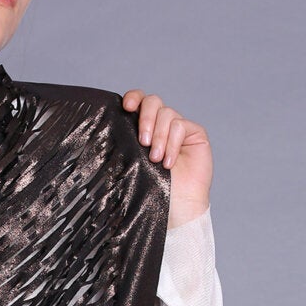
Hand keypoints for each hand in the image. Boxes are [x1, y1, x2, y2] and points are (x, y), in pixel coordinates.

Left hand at [121, 88, 212, 227]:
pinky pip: (181, 126)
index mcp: (143, 127)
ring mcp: (179, 127)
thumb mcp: (132, 163)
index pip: (138, 101)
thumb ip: (126, 142)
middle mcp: (160, 124)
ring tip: (155, 160)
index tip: (127, 107)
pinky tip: (168, 163)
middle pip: (153, 102)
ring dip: (159, 137)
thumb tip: (110, 126)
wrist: (175, 207)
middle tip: (143, 142)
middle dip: (146, 118)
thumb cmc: (151, 189)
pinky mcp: (195, 133)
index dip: (134, 97)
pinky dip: (172, 143)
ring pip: (167, 114)